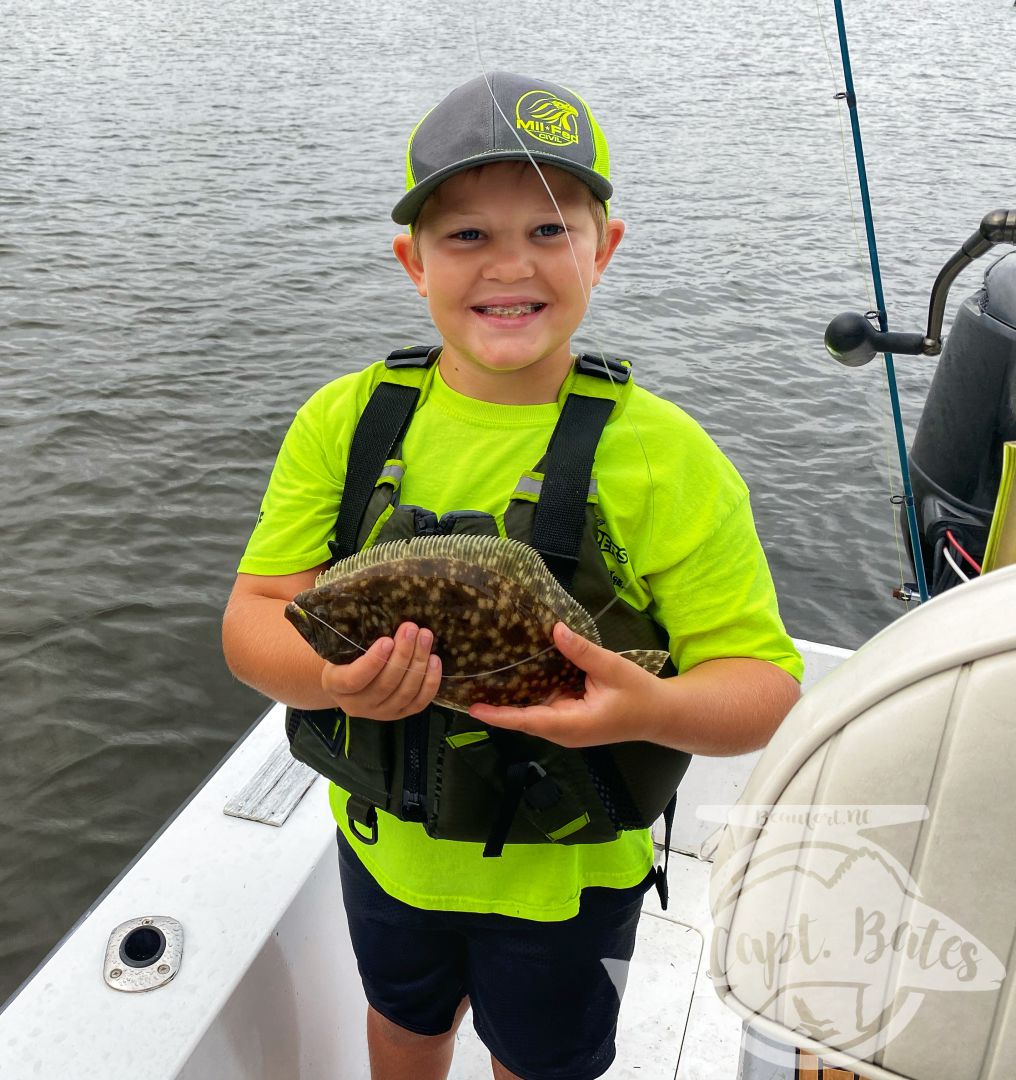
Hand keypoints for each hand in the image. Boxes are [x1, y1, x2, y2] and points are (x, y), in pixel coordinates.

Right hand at [320, 622, 441, 720]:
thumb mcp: (342, 646)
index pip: (354, 680)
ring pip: (404, 692)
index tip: (387, 640)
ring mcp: (380, 713)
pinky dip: (430, 682)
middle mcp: (357, 705)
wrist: (349, 680)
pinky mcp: (399, 714)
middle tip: (412, 628)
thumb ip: (356, 638)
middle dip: (403, 654)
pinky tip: (434, 660)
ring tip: (425, 638)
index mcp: (336, 686)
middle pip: (385, 684)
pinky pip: (419, 703)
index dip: (373, 662)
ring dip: (418, 663)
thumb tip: (384, 612)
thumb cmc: (346, 655)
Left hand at [468, 622, 664, 746]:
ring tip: (481, 676)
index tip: (473, 708)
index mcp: (572, 724)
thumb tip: (556, 629)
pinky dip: (528, 691)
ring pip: (531, 710)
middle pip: (523, 717)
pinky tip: (513, 672)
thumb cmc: (639, 695)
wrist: (660, 714)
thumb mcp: (612, 669)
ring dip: (510, 696)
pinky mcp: (570, 717)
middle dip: (496, 703)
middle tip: (468, 682)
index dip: (499, 715)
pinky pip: (543, 705)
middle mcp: (563, 730)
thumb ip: (582, 651)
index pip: (528, 720)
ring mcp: (566, 726)